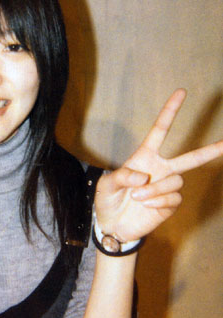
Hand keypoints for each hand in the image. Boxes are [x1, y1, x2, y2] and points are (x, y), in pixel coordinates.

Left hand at [95, 89, 222, 240]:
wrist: (113, 225)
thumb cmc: (108, 200)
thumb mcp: (107, 185)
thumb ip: (122, 176)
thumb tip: (143, 176)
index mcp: (145, 158)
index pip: (160, 131)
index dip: (170, 112)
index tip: (181, 92)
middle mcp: (160, 169)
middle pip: (190, 158)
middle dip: (211, 150)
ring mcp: (166, 187)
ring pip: (176, 181)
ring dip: (156, 190)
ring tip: (138, 197)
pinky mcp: (170, 205)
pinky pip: (174, 199)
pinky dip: (159, 202)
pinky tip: (147, 206)